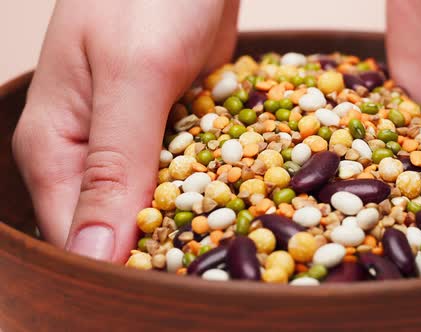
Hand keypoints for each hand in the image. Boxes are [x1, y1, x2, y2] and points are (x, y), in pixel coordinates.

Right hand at [12, 0, 238, 261]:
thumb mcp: (130, 76)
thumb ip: (112, 165)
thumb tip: (94, 255)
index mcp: (57, 148)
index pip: (79, 237)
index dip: (126, 265)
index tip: (177, 279)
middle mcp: (90, 153)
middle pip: (123, 225)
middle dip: (170, 242)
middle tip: (223, 253)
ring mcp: (134, 140)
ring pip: (163, 200)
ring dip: (200, 213)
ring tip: (245, 225)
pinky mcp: (171, 126)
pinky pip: (192, 169)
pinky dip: (218, 179)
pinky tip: (250, 189)